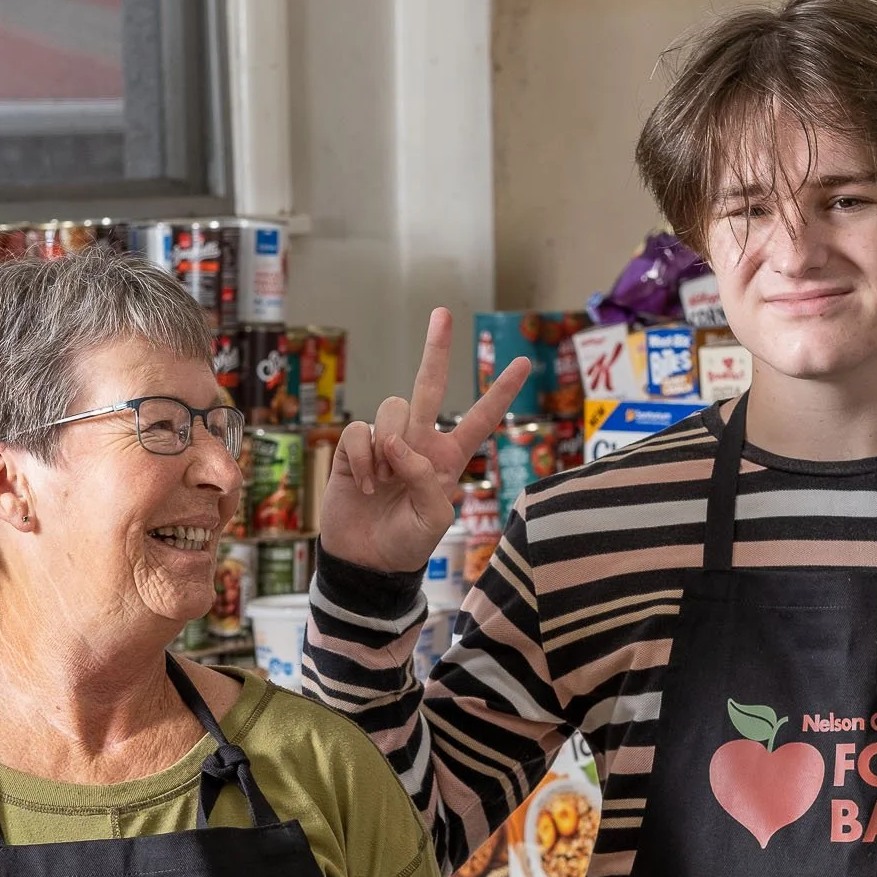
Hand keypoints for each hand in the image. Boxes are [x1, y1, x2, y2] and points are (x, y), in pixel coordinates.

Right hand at [319, 308, 529, 575]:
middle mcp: (419, 443)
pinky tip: (363, 485)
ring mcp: (385, 443)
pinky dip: (362, 459)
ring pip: (391, 409)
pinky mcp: (354, 449)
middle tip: (443, 313)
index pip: (480, 420)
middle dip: (437, 349)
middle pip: (428, 386)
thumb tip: (398, 443)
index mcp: (449, 458)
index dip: (500, 392)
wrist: (367, 563)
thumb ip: (426, 478)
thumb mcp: (433, 520)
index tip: (522, 363)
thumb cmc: (407, 545)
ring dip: (388, 445)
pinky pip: (359, 432)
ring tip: (383, 483)